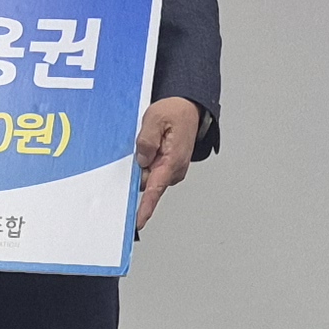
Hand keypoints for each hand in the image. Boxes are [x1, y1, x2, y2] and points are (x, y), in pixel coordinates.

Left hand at [133, 98, 202, 230]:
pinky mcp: (169, 166)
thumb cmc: (176, 112)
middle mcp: (175, 169)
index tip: (138, 221)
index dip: (145, 207)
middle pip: (146, 182)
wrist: (189, 108)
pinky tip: (152, 144)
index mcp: (172, 161)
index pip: (155, 190)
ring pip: (148, 175)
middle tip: (144, 143)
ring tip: (152, 138)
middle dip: (138, 169)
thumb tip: (141, 160)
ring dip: (144, 162)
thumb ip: (146, 141)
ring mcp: (172, 169)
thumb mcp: (155, 119)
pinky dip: (148, 160)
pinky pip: (152, 169)